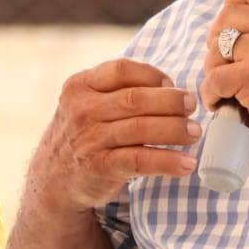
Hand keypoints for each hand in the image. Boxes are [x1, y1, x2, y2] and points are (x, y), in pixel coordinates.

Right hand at [28, 58, 199, 211]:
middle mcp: (82, 110)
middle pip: (136, 99)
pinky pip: (140, 160)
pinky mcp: (100, 167)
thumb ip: (117, 91)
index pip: (122, 69)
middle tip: (192, 107)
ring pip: (141, 128)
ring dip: (175, 130)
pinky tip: (186, 164)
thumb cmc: (85, 134)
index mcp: (80, 86)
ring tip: (195, 133)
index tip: (172, 84)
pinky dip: (167, 161)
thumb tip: (170, 87)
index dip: (153, 75)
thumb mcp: (87, 103)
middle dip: (171, 101)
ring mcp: (90, 139)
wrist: (54, 179)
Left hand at [201, 0, 248, 158]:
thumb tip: (233, 28)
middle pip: (227, 16)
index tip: (230, 27)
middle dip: (217, 41)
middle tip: (223, 64)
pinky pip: (214, 78)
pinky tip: (221, 104)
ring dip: (213, 68)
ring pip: (217, 47)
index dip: (234, 4)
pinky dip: (211, 94)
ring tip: (225, 87)